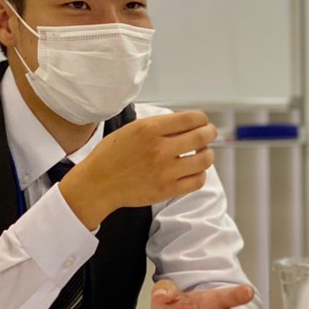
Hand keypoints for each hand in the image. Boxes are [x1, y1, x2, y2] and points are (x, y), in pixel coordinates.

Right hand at [61, 111, 216, 228]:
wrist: (97, 184)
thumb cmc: (111, 156)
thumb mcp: (131, 129)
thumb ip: (158, 125)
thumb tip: (186, 123)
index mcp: (150, 129)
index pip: (192, 118)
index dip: (202, 119)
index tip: (202, 121)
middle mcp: (160, 149)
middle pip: (202, 136)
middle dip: (210, 133)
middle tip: (209, 133)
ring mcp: (165, 171)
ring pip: (204, 160)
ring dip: (208, 154)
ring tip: (203, 153)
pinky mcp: (167, 190)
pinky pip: (197, 180)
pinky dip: (201, 173)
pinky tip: (194, 170)